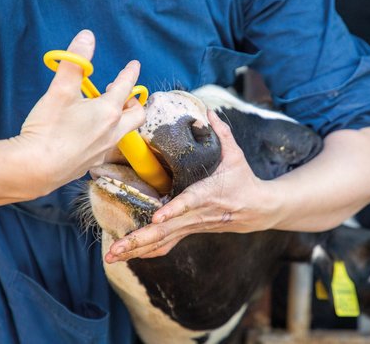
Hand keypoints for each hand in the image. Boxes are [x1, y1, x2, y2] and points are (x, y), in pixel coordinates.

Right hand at [13, 30, 144, 193]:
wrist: (36, 168)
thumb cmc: (48, 128)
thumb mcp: (60, 90)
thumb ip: (74, 63)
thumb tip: (87, 37)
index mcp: (109, 111)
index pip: (126, 86)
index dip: (130, 73)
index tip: (134, 66)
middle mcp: (113, 132)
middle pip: (137, 115)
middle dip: (133, 101)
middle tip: (121, 92)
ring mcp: (105, 150)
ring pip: (124, 131)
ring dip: (121, 118)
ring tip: (105, 110)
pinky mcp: (93, 162)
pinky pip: (109, 146)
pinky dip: (107, 134)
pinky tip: (91, 133)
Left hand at [105, 110, 279, 261]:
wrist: (257, 209)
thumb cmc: (244, 179)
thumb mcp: (236, 155)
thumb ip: (221, 133)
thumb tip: (208, 111)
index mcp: (208, 195)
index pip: (189, 203)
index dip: (173, 210)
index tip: (156, 218)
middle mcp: (197, 215)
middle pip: (165, 230)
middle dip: (138, 240)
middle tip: (115, 249)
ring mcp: (192, 226)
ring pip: (162, 241)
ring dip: (136, 250)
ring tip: (112, 256)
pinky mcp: (189, 231)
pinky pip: (166, 245)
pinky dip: (147, 252)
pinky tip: (127, 257)